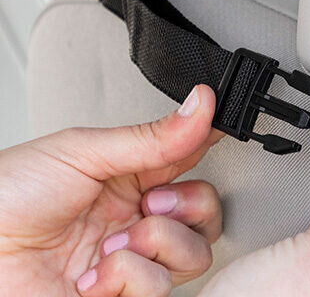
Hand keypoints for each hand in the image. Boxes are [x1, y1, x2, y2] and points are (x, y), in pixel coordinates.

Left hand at [0, 85, 222, 296]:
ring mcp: (131, 260)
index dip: (208, 146)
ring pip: (194, 254)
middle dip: (189, 205)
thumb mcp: (84, 153)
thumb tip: (200, 104)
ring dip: (153, 243)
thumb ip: (151, 137)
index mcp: (132, 175)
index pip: (191, 157)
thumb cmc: (9, 194)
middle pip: (207, 214)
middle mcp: (137, 217)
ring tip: (113, 241)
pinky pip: (158, 289)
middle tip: (151, 202)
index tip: (217, 132)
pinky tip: (95, 274)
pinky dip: (127, 278)